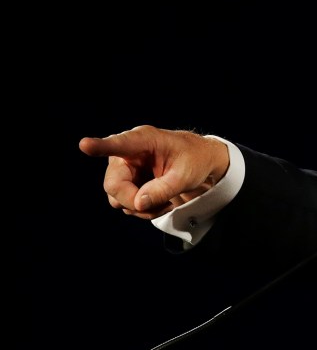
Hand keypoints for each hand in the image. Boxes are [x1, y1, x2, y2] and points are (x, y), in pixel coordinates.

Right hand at [79, 125, 229, 219]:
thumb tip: (138, 203)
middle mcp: (126, 153)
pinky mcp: (126, 182)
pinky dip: (142, 210)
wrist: (199, 160)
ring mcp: (124, 168)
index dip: (100, 146)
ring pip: (116, 198)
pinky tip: (160, 203)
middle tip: (161, 205)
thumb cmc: (194, 160)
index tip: (85, 145)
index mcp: (143, 140)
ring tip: (165, 203)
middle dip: (134, 201)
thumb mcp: (186, 176)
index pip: (119, 144)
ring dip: (140, 208)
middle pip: (113, 185)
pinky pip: (124, 204)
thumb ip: (163, 189)